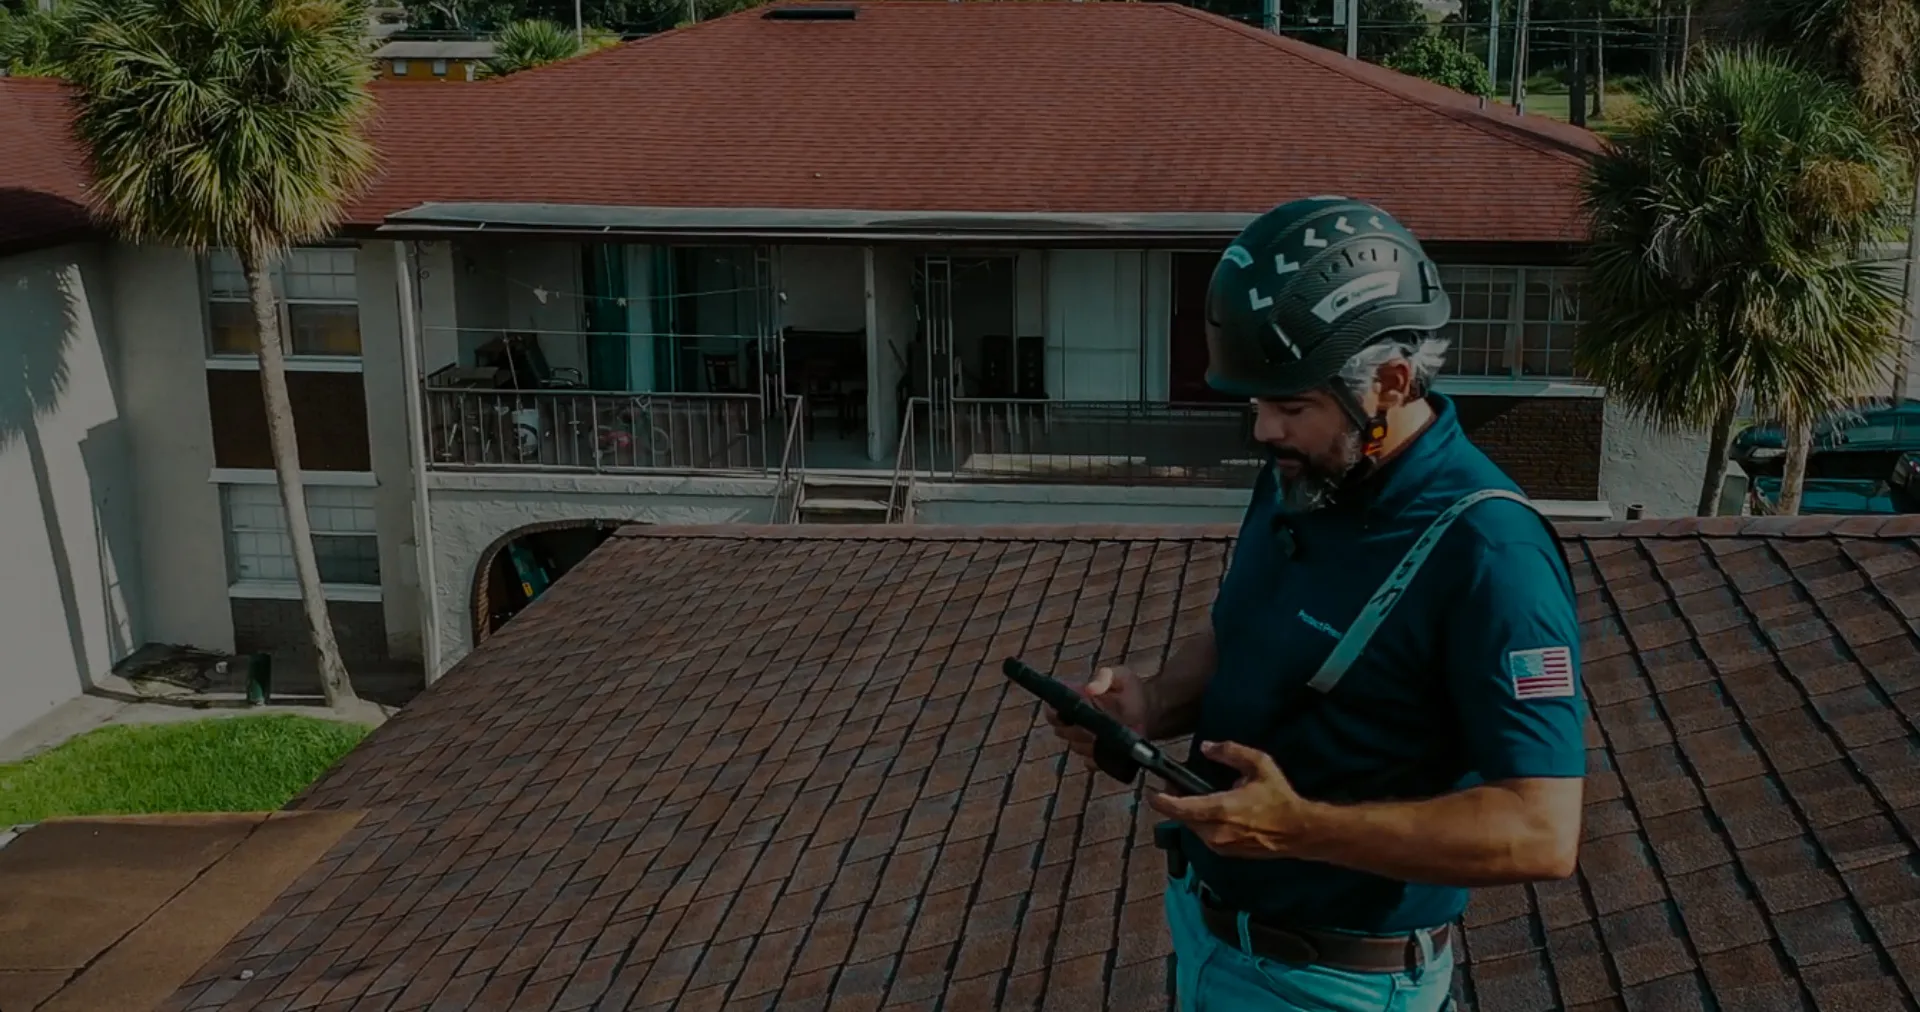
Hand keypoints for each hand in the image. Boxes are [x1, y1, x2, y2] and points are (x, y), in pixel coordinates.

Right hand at [1045, 665, 1151, 773]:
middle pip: (1061, 731)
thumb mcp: (1121, 676)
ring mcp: (1086, 742)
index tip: (1063, 712)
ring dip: (1086, 742)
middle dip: (1073, 729)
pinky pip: (1091, 763)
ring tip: (1104, 735)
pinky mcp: (1099, 758)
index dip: (1053, 713)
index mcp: (1074, 703)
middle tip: (1090, 724)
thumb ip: (1106, 676)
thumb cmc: (1130, 691)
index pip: (1052, 711)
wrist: (1149, 711)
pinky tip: (1110, 749)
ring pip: (1075, 747)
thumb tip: (1090, 687)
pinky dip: (1097, 758)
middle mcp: (1075, 724)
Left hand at [1146, 741, 1318, 859]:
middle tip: (1176, 786)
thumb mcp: (1259, 764)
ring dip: (1189, 813)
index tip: (1149, 791)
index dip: (1160, 800)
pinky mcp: (1225, 853)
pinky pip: (1204, 835)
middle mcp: (1215, 831)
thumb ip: (1230, 752)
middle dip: (1174, 802)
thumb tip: (1206, 747)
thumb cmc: (1279, 798)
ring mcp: (1220, 845)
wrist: (1298, 831)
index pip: (1179, 808)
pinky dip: (1202, 822)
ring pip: (1192, 827)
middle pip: (1182, 817)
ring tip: (1196, 796)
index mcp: (1220, 809)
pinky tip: (1213, 811)